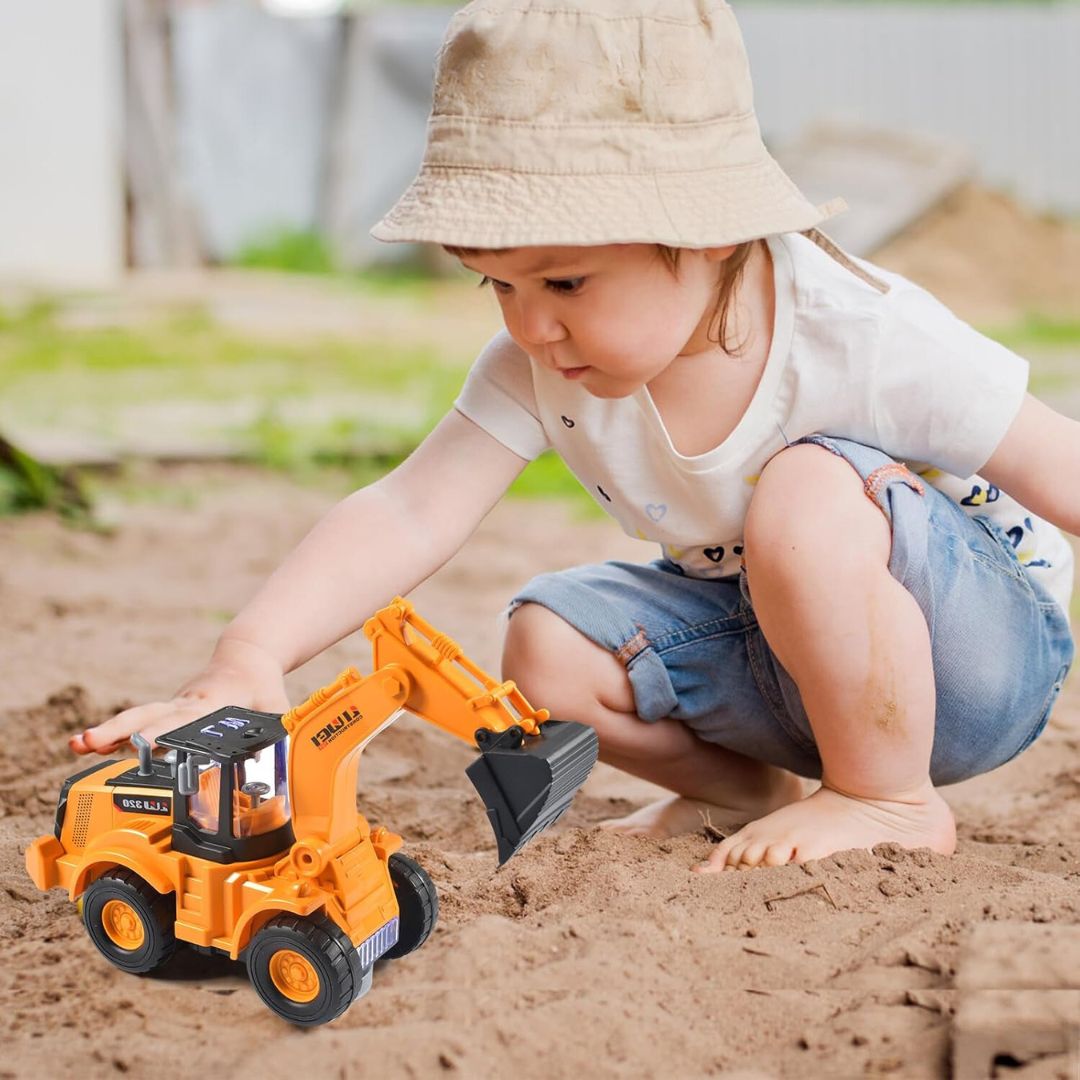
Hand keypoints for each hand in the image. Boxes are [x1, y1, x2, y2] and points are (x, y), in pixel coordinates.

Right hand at [69, 638, 289, 754]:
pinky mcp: (168, 712)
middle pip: (150, 715)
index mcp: (213, 703)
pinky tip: (88, 745)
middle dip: (121, 730)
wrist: (247, 658)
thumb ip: (280, 732)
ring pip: (138, 716)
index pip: (185, 720)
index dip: (166, 733)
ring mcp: (174, 706)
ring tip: (78, 744)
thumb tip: (284, 756)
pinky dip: (114, 733)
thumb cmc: (262, 688)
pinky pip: (139, 721)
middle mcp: (187, 703)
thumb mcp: (277, 708)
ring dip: (108, 731)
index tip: (144, 743)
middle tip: (91, 742)